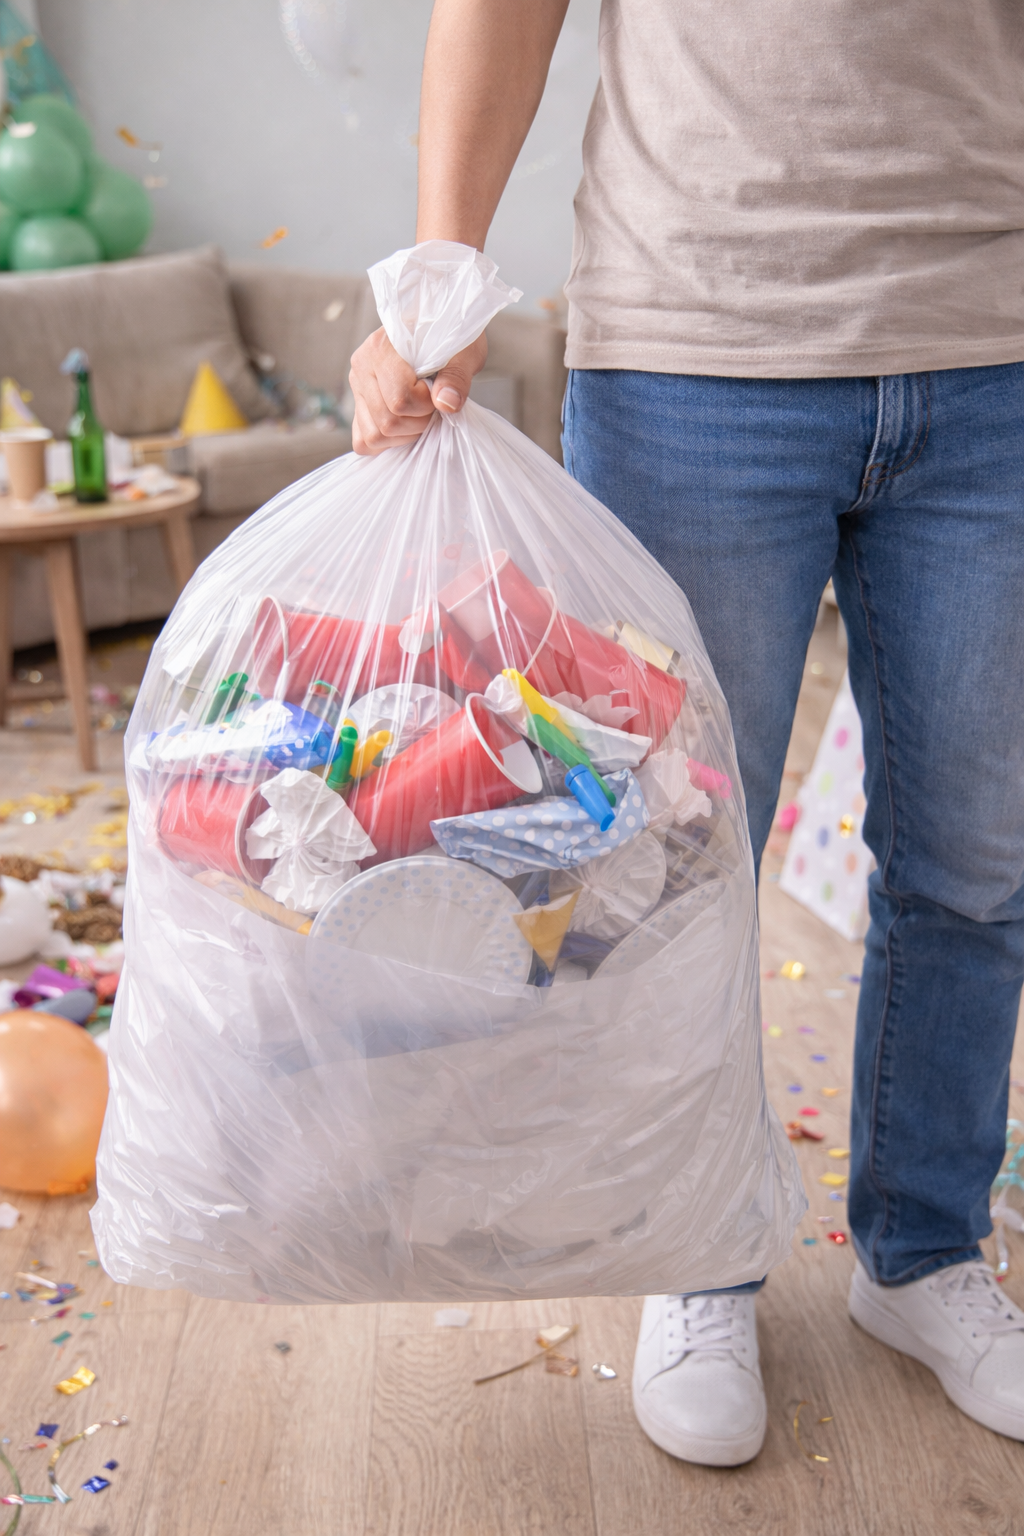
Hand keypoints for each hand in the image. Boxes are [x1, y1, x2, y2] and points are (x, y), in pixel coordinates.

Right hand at [349, 328, 487, 454]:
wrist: (438, 327)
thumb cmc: (451, 339)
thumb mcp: (464, 353)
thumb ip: (456, 378)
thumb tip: (447, 404)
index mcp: (381, 349)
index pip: (400, 401)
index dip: (427, 406)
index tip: (438, 390)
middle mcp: (362, 367)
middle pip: (386, 423)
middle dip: (418, 424)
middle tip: (432, 406)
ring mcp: (357, 387)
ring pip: (373, 437)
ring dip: (404, 435)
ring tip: (419, 414)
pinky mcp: (359, 403)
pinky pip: (363, 441)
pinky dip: (386, 443)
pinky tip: (405, 427)